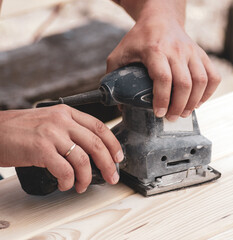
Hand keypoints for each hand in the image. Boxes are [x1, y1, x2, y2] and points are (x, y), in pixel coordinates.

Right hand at [0, 105, 122, 192]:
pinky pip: (64, 170)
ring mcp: (52, 134)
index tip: (118, 157)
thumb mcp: (50, 121)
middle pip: (96, 143)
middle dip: (108, 164)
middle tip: (112, 177)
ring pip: (82, 159)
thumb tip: (89, 151)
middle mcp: (62, 121)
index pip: (98, 126)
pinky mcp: (40, 149)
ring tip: (82, 185)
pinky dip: (68, 181)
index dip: (113, 143)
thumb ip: (70, 131)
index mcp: (67, 113)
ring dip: (87, 177)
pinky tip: (65, 184)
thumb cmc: (22, 129)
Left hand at [108, 0, 220, 120]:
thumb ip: (113, 77)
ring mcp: (191, 52)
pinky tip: (198, 101)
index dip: (162, 99)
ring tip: (183, 113)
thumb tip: (119, 103)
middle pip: (184, 83)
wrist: (160, 19)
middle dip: (178, 106)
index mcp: (154, 50)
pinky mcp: (201, 54)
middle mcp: (176, 50)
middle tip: (171, 118)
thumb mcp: (119, 54)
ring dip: (193, 102)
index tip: (159, 113)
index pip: (163, 78)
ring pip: (201, 81)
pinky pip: (213, 75)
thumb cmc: (138, 38)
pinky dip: (209, 92)